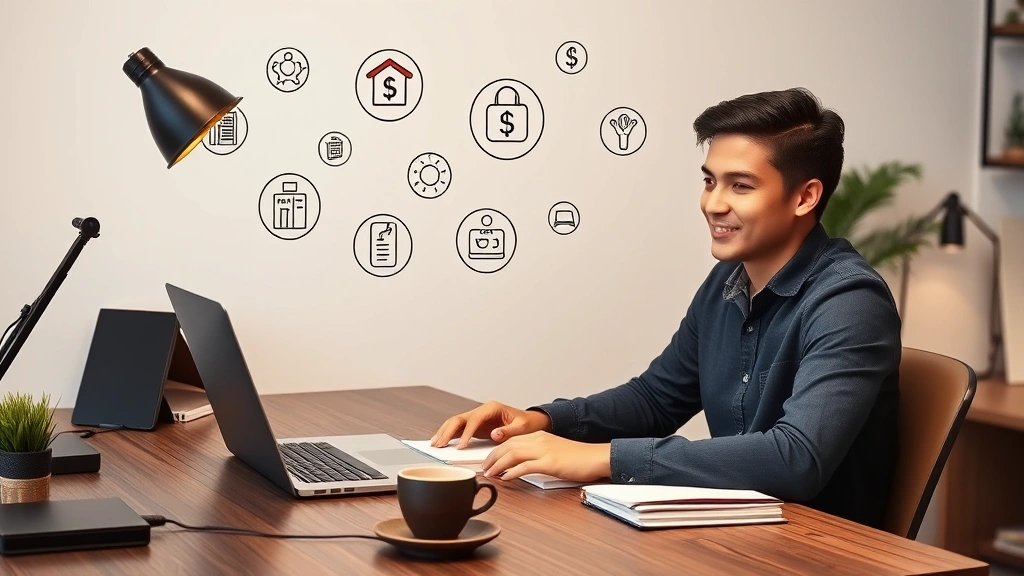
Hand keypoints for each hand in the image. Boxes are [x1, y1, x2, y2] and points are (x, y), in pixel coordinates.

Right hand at [430, 401, 550, 448]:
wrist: (530, 422)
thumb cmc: (527, 423)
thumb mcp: (522, 428)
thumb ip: (509, 431)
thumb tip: (494, 434)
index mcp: (492, 408)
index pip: (474, 419)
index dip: (466, 433)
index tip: (461, 446)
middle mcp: (482, 411)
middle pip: (459, 418)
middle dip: (448, 431)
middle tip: (439, 444)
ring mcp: (477, 418)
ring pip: (455, 422)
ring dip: (444, 432)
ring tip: (434, 444)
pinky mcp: (475, 426)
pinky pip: (459, 429)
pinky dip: (449, 435)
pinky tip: (441, 442)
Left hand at [480, 431, 610, 482]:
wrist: (596, 457)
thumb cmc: (578, 458)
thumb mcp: (553, 451)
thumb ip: (537, 455)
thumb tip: (520, 466)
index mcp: (539, 436)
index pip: (510, 440)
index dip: (496, 450)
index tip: (488, 460)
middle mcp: (539, 439)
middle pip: (507, 445)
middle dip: (492, 457)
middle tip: (483, 468)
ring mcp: (543, 450)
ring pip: (512, 454)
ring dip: (497, 464)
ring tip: (490, 474)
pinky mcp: (549, 463)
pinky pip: (524, 466)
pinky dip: (511, 472)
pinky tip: (505, 478)